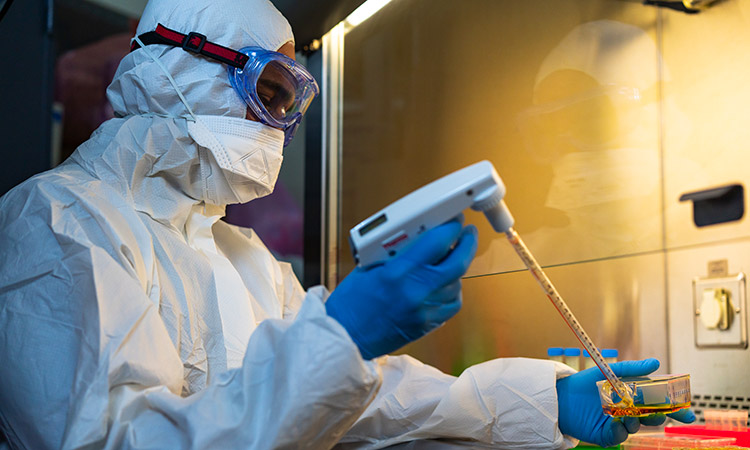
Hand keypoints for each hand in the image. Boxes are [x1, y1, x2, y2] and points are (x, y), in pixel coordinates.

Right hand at [326, 217, 477, 359]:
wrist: (347, 337)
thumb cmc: (351, 303)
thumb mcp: (369, 266)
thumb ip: (396, 251)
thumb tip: (419, 236)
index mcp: (399, 272)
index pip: (438, 242)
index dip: (451, 227)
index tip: (454, 221)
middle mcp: (417, 291)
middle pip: (458, 263)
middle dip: (467, 244)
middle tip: (467, 234)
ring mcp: (425, 310)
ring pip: (457, 284)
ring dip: (457, 268)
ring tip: (449, 259)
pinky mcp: (427, 324)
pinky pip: (451, 303)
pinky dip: (451, 290)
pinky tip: (443, 284)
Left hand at [556, 358, 695, 446]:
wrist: (561, 396)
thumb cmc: (584, 382)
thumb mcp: (610, 371)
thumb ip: (633, 368)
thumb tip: (656, 363)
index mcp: (632, 396)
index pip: (658, 403)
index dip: (675, 410)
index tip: (689, 414)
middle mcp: (628, 411)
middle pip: (652, 417)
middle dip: (659, 416)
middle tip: (658, 413)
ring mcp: (618, 424)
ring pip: (637, 427)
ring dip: (637, 422)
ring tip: (629, 414)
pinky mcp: (606, 435)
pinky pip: (619, 437)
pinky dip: (620, 431)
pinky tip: (615, 424)